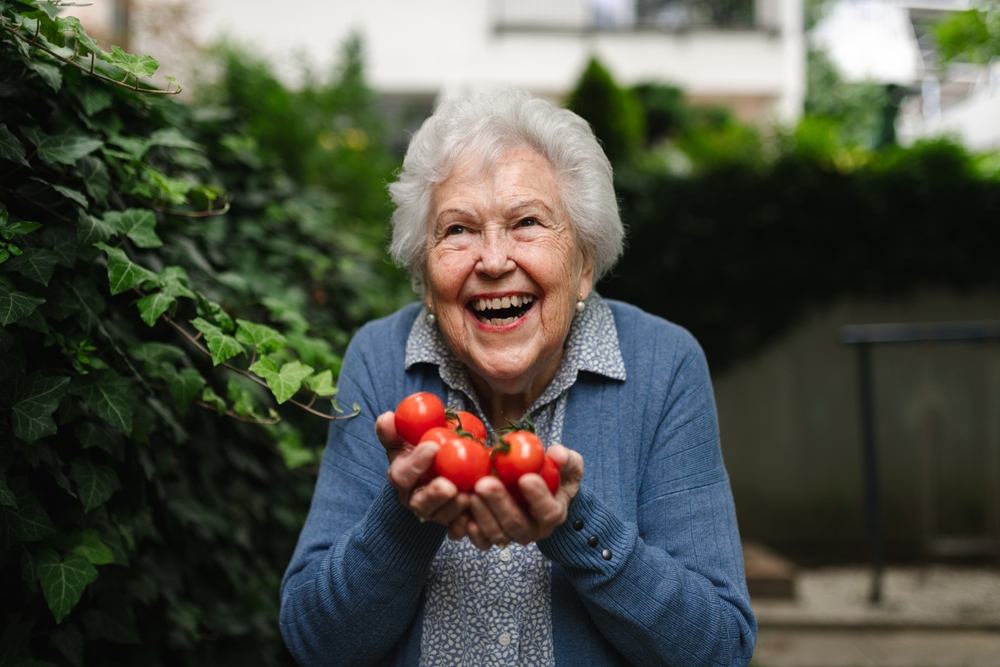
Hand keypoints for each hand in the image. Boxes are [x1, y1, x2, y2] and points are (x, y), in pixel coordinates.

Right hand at [375, 412, 471, 530]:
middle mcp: (415, 498)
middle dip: (434, 495)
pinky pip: (458, 528)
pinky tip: (475, 517)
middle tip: (449, 485)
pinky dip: (466, 524)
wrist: (438, 467)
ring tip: (468, 495)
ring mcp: (434, 512)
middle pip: (420, 503)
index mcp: (401, 477)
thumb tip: (387, 418)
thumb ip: (393, 429)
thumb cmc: (419, 449)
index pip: (402, 475)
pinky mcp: (452, 521)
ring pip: (441, 516)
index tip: (433, 447)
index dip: (416, 463)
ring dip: (454, 508)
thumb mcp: (404, 438)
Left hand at [464, 444, 583, 550]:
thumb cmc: (555, 477)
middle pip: (517, 524)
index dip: (538, 497)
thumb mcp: (567, 464)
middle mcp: (533, 529)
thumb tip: (557, 454)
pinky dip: (471, 532)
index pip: (548, 511)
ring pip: (498, 533)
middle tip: (485, 483)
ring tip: (470, 493)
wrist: (540, 492)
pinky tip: (463, 516)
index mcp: (553, 512)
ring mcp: (512, 535)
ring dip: (482, 515)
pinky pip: (482, 541)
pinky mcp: (493, 536)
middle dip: (500, 504)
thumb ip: (566, 459)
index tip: (526, 478)